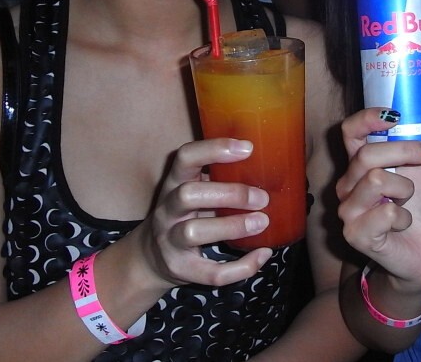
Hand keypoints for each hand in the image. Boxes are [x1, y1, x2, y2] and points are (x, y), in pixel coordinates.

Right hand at [129, 137, 271, 289]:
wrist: (150, 257)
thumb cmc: (184, 214)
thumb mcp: (193, 189)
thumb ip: (219, 178)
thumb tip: (270, 169)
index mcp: (174, 182)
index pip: (185, 157)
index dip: (214, 149)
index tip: (248, 148)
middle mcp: (167, 210)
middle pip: (188, 194)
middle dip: (229, 194)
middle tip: (262, 198)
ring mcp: (170, 241)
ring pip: (193, 232)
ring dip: (232, 226)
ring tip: (262, 222)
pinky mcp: (181, 269)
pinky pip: (210, 272)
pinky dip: (241, 267)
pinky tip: (262, 254)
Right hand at [335, 90, 420, 289]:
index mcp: (363, 162)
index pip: (350, 130)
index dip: (368, 117)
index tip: (397, 114)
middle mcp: (349, 183)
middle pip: (367, 153)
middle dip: (406, 151)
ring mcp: (349, 210)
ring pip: (376, 181)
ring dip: (406, 190)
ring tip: (409, 201)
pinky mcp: (356, 235)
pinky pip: (385, 213)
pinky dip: (404, 217)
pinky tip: (404, 224)